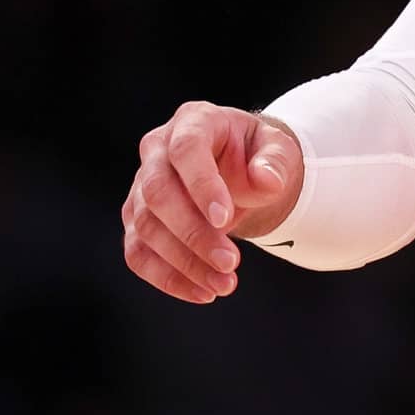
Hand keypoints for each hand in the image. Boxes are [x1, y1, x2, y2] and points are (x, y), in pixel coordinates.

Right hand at [121, 101, 302, 302]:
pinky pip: (138, 253)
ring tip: (224, 284)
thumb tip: (268, 181)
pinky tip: (200, 292)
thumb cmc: (258, 155)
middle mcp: (158, 150)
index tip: (226, 220)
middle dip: (193, 233)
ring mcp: (141, 186)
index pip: (187, 150)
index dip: (201, 185)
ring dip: (183, 262)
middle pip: (158, 193)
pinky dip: (166, 277)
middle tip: (230, 263)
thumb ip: (275, 163)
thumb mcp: (277, 151)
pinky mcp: (137, 219)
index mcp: (194, 121)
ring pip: (146, 228)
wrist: (243, 171)